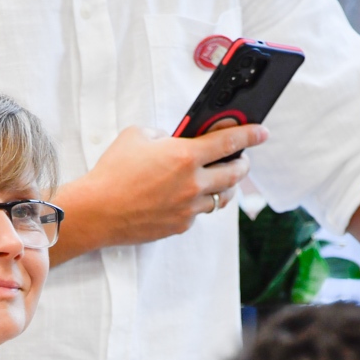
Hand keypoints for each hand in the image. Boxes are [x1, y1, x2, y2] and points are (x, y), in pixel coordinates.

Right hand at [49, 123, 268, 264]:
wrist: (97, 211)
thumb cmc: (112, 173)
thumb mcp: (136, 136)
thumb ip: (162, 134)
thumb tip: (172, 139)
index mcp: (186, 155)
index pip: (231, 142)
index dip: (251, 135)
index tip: (262, 133)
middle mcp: (193, 183)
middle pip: (234, 174)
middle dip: (242, 164)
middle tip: (241, 160)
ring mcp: (188, 208)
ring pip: (220, 198)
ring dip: (222, 188)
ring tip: (216, 181)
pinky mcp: (180, 226)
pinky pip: (197, 213)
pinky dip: (196, 204)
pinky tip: (184, 199)